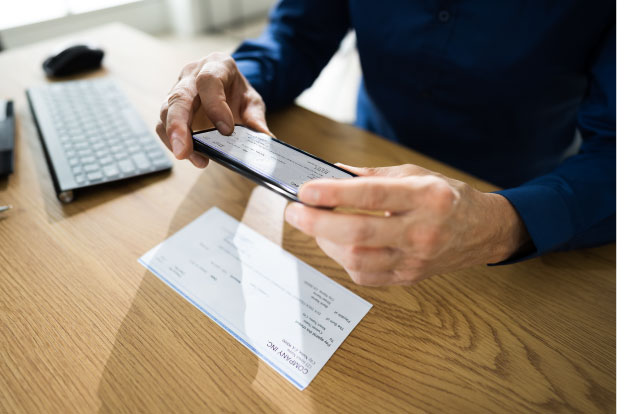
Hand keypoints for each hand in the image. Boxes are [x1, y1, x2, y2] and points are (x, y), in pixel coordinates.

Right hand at [157, 53, 271, 167]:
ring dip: (174, 137)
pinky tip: (188, 155)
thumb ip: (256, 119)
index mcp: (217, 65)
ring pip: (166, 111)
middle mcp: (192, 75)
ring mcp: (177, 90)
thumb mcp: (252, 102)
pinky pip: (163, 124)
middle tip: (184, 151)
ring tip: (188, 157)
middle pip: (179, 97)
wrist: (228, 88)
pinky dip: (172, 141)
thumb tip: (265, 140)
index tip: (226, 131)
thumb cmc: (238, 93)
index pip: (209, 81)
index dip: (215, 105)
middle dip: (179, 125)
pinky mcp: (170, 108)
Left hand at [284, 164, 529, 285]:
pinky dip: (344, 259)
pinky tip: (337, 244)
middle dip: (317, 224)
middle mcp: (422, 231)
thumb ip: (373, 175)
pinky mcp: (409, 277)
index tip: (305, 191)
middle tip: (294, 211)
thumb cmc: (448, 197)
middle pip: (359, 234)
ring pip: (358, 259)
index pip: (372, 196)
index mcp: (426, 197)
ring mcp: (416, 259)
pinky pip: (366, 276)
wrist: (481, 231)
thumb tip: (332, 173)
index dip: (334, 194)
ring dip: (327, 243)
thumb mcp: (416, 174)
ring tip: (316, 226)